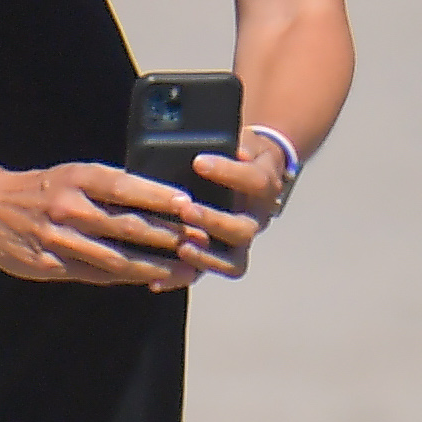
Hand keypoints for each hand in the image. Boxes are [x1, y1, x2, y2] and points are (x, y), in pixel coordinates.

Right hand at [0, 162, 203, 287]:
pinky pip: (97, 275)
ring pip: (116, 257)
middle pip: (126, 225)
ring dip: (154, 265)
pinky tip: (150, 280)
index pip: (124, 187)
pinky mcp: (51, 266)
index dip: (157, 196)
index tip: (188, 203)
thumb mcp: (72, 174)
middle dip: (167, 235)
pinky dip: (126, 278)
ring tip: (186, 269)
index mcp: (77, 179)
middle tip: (200, 240)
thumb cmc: (41, 188)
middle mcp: (69, 208)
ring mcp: (59, 240)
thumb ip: (108, 186)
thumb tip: (158, 197)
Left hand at [178, 140, 291, 279]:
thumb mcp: (246, 141)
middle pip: (244, 229)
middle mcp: (256, 219)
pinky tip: (157, 280)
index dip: (228, 173)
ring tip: (181, 246)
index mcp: (264, 187)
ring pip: (232, 261)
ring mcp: (239, 243)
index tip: (198, 162)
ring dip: (205, 255)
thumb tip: (238, 151)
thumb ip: (242, 144)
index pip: (254, 182)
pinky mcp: (219, 258)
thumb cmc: (243, 156)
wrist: (253, 172)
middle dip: (215, 221)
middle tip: (186, 210)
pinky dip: (181, 279)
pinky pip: (204, 275)